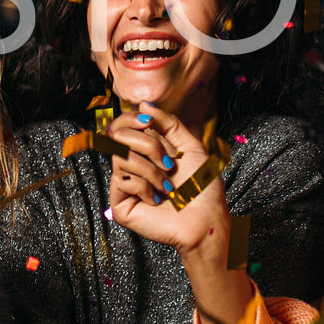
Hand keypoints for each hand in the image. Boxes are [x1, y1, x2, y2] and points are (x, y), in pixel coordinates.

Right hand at [107, 104, 227, 256]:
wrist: (206, 219)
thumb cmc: (202, 187)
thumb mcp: (190, 146)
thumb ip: (168, 122)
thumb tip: (142, 104)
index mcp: (144, 151)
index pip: (121, 125)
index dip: (129, 118)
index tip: (148, 122)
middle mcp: (132, 165)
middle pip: (117, 136)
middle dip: (148, 144)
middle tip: (169, 162)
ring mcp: (124, 185)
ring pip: (120, 157)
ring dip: (152, 170)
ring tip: (168, 186)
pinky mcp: (120, 204)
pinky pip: (123, 180)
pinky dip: (145, 187)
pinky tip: (157, 200)